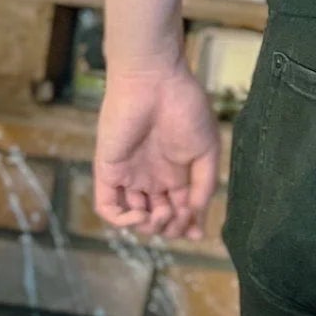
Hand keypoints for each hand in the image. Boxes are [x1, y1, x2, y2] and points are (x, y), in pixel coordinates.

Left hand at [94, 62, 220, 238]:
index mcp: (174, 170)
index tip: (197, 234)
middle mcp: (150, 176)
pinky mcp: (108, 171)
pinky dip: (122, 221)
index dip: (186, 225)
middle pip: (156, 216)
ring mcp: (128, 175)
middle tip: (180, 218)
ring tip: (164, 212)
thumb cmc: (185, 109)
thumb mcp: (207, 149)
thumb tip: (197, 216)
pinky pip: (108, 206)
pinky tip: (140, 214)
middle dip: (170, 227)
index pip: (178, 208)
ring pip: (133, 217)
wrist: (154, 81)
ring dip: (150, 226)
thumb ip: (204, 184)